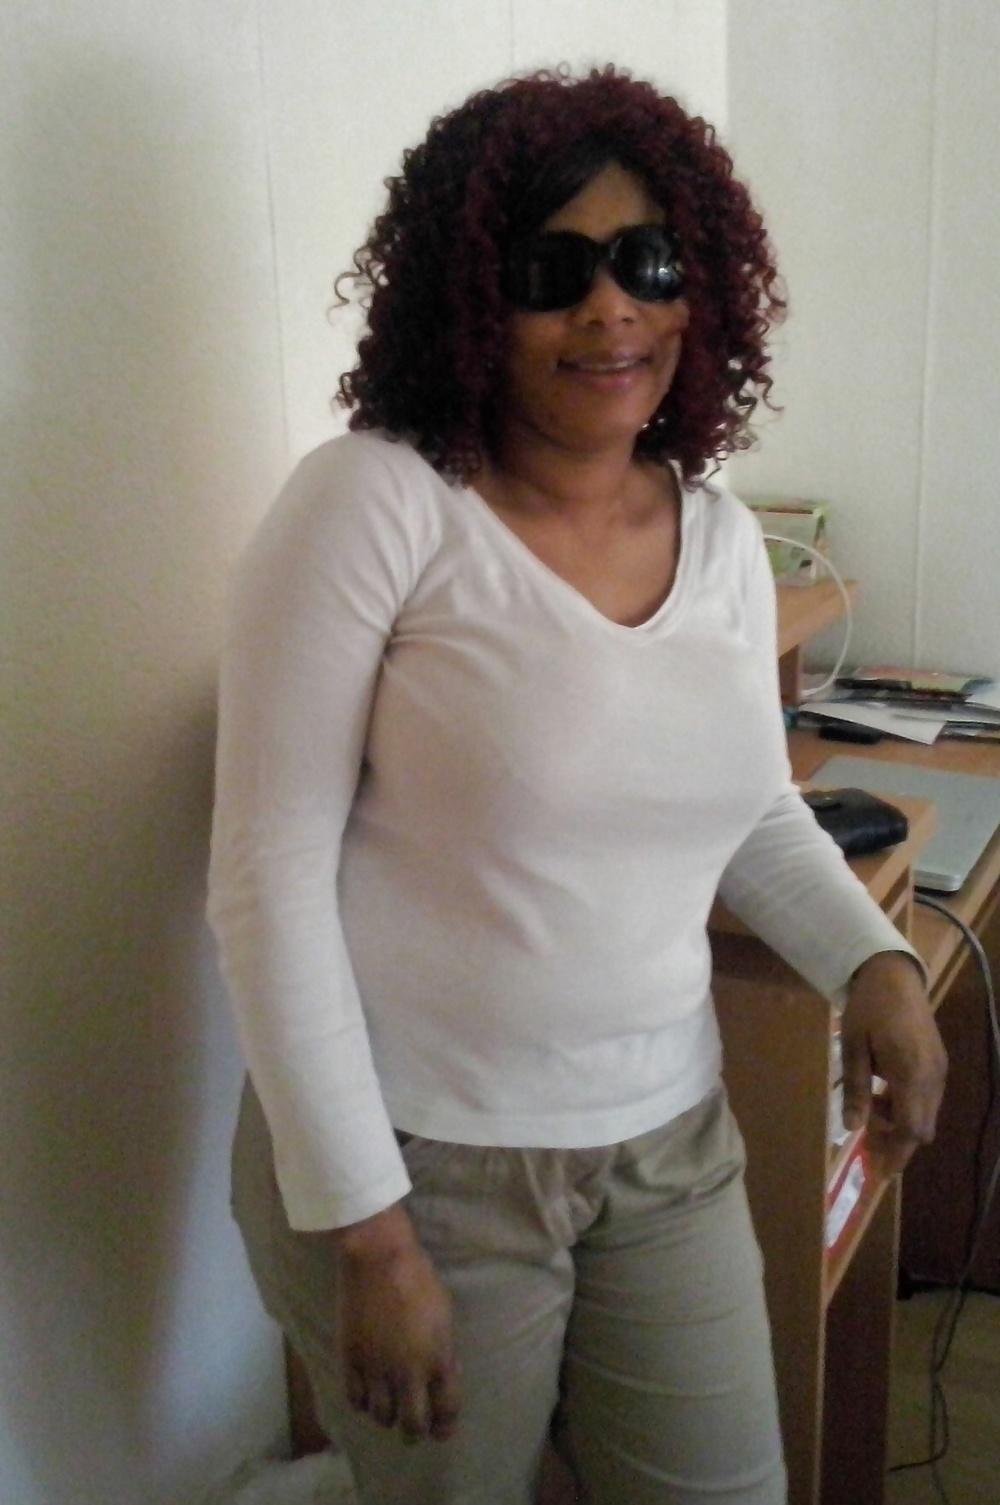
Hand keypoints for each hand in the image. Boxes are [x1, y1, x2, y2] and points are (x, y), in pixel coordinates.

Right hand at [335, 1206, 460, 1443]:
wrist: (378, 1258)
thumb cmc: (418, 1278)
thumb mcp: (444, 1314)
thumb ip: (444, 1351)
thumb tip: (442, 1376)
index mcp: (439, 1358)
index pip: (446, 1410)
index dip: (445, 1426)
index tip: (441, 1431)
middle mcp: (409, 1371)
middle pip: (412, 1425)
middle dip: (414, 1433)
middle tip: (412, 1430)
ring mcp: (377, 1368)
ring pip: (381, 1417)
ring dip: (387, 1417)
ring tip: (388, 1409)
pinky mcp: (351, 1360)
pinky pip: (355, 1399)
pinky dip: (362, 1402)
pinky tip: (366, 1394)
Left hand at [841, 950, 947, 1175]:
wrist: (894, 973)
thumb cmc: (868, 1007)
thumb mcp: (852, 1047)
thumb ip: (855, 1088)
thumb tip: (852, 1127)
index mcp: (912, 1073)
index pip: (909, 1129)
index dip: (895, 1154)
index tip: (878, 1174)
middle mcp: (933, 1077)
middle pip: (921, 1128)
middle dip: (896, 1144)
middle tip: (867, 1148)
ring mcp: (939, 1069)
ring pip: (925, 1115)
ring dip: (900, 1124)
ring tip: (870, 1116)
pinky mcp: (938, 1062)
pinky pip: (927, 1098)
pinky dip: (906, 1107)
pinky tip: (883, 1096)